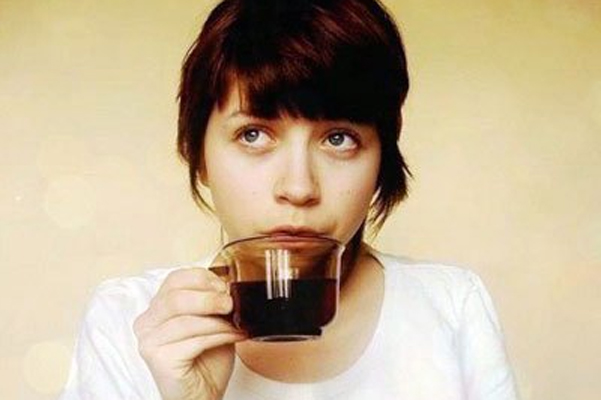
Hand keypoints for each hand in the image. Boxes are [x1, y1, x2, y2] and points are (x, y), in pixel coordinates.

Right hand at [134, 268, 245, 399]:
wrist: (202, 394)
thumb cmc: (206, 359)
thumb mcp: (212, 322)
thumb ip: (214, 303)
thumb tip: (229, 285)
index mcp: (156, 308)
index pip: (174, 278)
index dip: (202, 278)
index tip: (224, 287)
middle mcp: (146, 322)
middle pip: (176, 297)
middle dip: (210, 298)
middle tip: (231, 304)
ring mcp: (149, 341)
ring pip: (185, 319)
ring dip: (218, 321)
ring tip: (237, 324)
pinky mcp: (159, 359)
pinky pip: (193, 340)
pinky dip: (219, 336)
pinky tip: (233, 336)